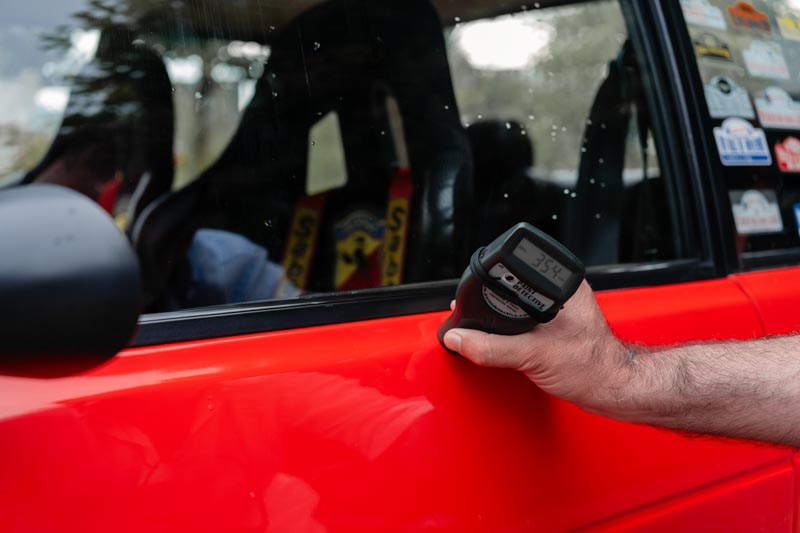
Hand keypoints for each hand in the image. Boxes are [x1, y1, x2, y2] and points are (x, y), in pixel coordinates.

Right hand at [443, 281, 633, 415]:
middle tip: (479, 318)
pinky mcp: (557, 325)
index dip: (490, 282)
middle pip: (512, 287)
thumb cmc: (592, 368)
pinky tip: (511, 342)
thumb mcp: (533, 356)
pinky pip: (525, 320)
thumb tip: (460, 339)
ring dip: (502, 318)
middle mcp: (561, 291)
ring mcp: (560, 308)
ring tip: (495, 330)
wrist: (611, 390)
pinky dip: (512, 330)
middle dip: (492, 303)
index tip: (470, 298)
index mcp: (561, 285)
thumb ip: (492, 347)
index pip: (515, 272)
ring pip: (518, 304)